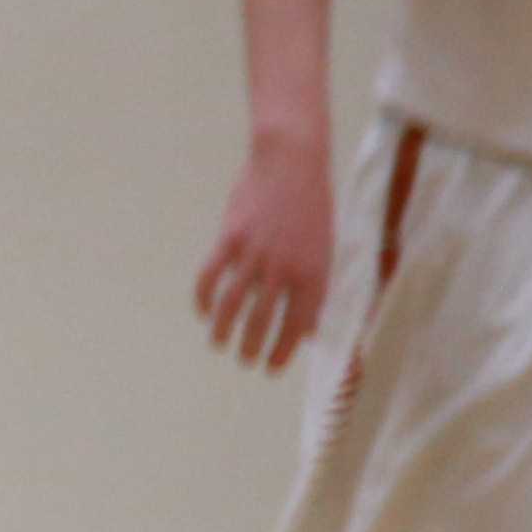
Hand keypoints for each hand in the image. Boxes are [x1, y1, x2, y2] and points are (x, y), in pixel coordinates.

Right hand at [199, 127, 335, 370]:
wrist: (292, 163)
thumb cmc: (313, 206)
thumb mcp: (326, 246)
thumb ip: (318, 287)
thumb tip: (311, 328)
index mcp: (314, 271)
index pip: (297, 324)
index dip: (284, 350)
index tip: (272, 367)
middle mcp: (284, 267)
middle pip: (262, 320)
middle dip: (252, 347)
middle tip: (244, 361)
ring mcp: (255, 254)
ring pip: (233, 305)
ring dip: (224, 330)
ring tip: (220, 344)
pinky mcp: (230, 240)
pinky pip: (211, 277)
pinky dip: (205, 299)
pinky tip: (204, 312)